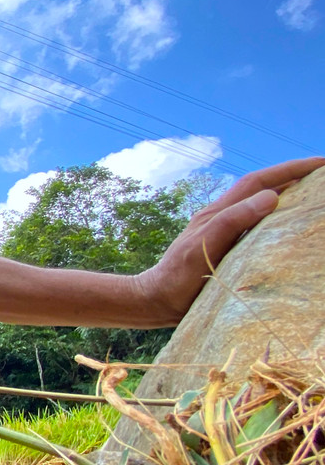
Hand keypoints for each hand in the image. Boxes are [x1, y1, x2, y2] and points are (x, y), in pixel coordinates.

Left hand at [139, 156, 323, 323]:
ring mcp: (222, 232)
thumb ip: (232, 221)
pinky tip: (290, 228)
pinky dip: (277, 220)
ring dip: (288, 196)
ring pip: (260, 206)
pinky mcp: (225, 248)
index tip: (322, 164)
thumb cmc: (178, 277)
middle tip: (324, 177)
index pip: (258, 182)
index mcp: (218, 213)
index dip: (290, 169)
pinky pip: (256, 226)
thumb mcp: (204, 247)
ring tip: (316, 197)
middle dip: (294, 177)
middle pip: (262, 189)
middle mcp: (221, 217)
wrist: (156, 300)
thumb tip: (271, 197)